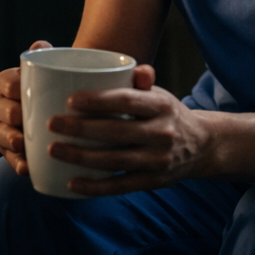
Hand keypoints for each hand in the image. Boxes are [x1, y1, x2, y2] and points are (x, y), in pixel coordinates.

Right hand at [0, 40, 51, 175]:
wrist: (55, 108)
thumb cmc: (50, 86)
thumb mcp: (49, 69)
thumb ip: (45, 56)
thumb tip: (40, 46)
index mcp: (8, 83)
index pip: (4, 82)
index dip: (9, 86)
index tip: (19, 90)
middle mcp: (1, 105)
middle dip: (7, 114)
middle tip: (20, 117)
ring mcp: (3, 129)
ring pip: (0, 134)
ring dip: (9, 139)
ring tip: (21, 143)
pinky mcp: (9, 151)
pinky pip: (10, 158)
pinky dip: (17, 163)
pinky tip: (26, 168)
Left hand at [47, 65, 213, 195]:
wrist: (202, 146)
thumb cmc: (167, 113)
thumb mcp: (159, 93)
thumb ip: (141, 81)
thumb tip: (134, 68)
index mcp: (160, 105)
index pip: (127, 100)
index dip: (98, 100)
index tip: (70, 100)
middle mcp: (161, 133)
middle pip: (116, 132)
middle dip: (81, 129)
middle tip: (52, 124)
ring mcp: (158, 160)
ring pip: (114, 160)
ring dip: (81, 157)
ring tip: (53, 150)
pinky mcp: (153, 182)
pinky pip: (120, 186)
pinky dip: (95, 186)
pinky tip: (71, 183)